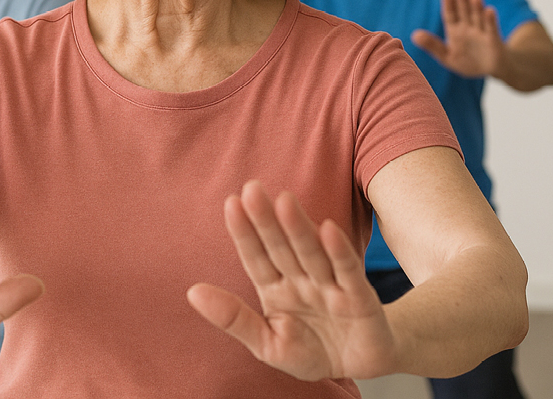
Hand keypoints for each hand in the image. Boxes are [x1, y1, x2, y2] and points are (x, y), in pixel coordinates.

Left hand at [187, 181, 397, 381]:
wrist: (360, 366)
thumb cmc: (311, 351)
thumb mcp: (267, 344)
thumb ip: (233, 319)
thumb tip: (192, 291)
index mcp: (276, 288)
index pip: (256, 257)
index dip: (244, 232)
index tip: (231, 203)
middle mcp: (302, 280)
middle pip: (281, 248)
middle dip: (267, 220)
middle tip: (252, 188)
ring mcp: (331, 286)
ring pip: (311, 253)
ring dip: (298, 228)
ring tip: (284, 201)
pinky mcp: (360, 297)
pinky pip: (347, 271)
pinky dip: (338, 252)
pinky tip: (328, 230)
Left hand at [411, 0, 506, 78]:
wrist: (490, 70)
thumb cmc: (467, 62)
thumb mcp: (446, 56)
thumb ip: (432, 45)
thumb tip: (414, 35)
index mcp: (455, 30)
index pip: (450, 13)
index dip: (449, 2)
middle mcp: (468, 27)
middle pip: (464, 11)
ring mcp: (481, 32)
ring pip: (478, 17)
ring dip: (476, 7)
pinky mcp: (493, 40)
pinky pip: (491, 29)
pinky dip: (490, 20)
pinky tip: (489, 11)